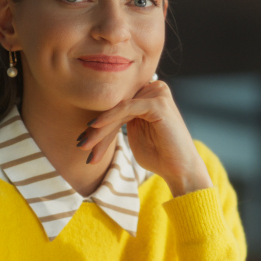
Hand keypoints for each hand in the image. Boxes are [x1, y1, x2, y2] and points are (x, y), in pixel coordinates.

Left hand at [77, 80, 211, 196]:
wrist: (180, 170)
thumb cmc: (158, 156)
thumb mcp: (134, 134)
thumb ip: (120, 121)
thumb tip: (91, 119)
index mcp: (148, 95)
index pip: (117, 107)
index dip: (99, 125)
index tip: (81, 140)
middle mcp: (153, 89)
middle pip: (117, 107)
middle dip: (97, 129)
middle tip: (80, 145)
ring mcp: (157, 93)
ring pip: (119, 108)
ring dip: (99, 129)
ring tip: (84, 145)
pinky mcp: (159, 102)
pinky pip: (127, 107)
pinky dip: (110, 117)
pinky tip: (94, 127)